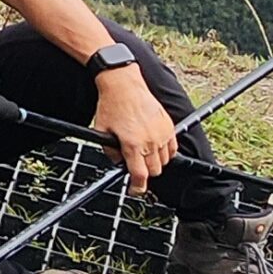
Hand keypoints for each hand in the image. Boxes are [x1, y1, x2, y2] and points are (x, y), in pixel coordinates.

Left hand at [93, 63, 179, 191]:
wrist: (123, 83)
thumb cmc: (111, 104)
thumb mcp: (101, 130)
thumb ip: (109, 151)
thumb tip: (118, 163)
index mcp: (132, 144)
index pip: (140, 176)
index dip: (137, 187)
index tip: (135, 189)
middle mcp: (150, 141)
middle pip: (154, 171)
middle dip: (144, 172)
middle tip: (134, 163)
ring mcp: (162, 134)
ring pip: (164, 161)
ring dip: (154, 162)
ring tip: (143, 151)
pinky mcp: (168, 126)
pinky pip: (172, 149)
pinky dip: (166, 152)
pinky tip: (155, 146)